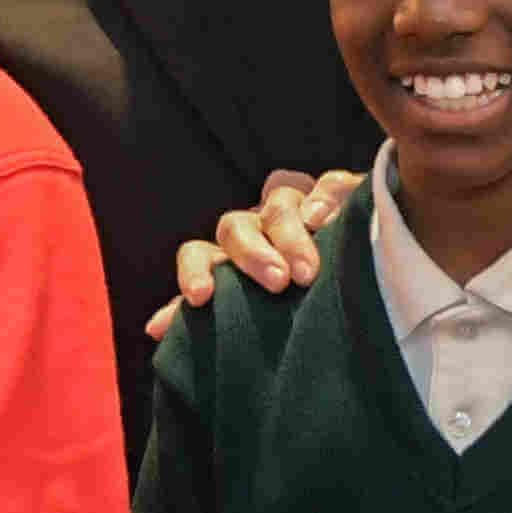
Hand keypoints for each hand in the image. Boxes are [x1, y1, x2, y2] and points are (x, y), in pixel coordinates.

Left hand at [140, 169, 363, 340]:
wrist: (358, 279)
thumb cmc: (296, 304)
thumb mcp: (255, 314)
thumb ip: (208, 320)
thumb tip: (153, 329)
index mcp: (232, 259)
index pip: (197, 254)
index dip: (193, 272)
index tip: (201, 298)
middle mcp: (258, 227)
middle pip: (237, 227)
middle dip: (254, 255)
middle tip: (278, 284)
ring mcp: (298, 207)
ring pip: (279, 202)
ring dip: (290, 236)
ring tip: (307, 272)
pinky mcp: (339, 196)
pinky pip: (329, 183)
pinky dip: (326, 197)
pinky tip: (325, 219)